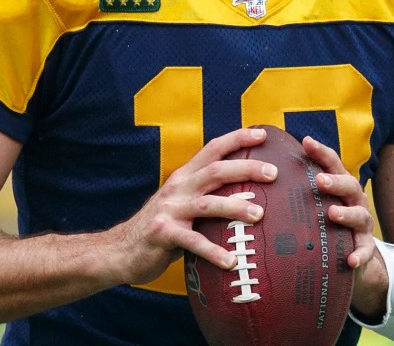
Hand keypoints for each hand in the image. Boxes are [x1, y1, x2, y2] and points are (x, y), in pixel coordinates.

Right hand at [112, 126, 278, 284]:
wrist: (120, 250)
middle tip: (273, 173)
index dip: (237, 138)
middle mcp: (177, 188)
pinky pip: (193, 242)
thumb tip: (246, 197)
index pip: (212, 149)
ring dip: (235, 207)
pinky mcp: (163, 234)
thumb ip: (204, 196)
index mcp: (184, 177)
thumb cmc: (161, 229)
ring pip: (208, 203)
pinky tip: (231, 261)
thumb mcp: (181, 205)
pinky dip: (214, 252)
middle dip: (246, 168)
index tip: (262, 133)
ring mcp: (170, 210)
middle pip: (216, 171)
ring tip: (259, 215)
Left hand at [303, 136, 386, 318]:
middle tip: (319, 180)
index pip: (332, 164)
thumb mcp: (314, 202)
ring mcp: (362, 224)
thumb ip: (295, 189)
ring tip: (332, 213)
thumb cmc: (324, 221)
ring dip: (347, 214)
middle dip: (335, 182)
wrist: (351, 254)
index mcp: (340, 186)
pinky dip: (360, 255)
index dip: (321, 152)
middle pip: (350, 185)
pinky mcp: (365, 247)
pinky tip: (351, 260)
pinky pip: (365, 251)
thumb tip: (258, 173)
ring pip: (360, 216)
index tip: (306, 141)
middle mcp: (354, 201)